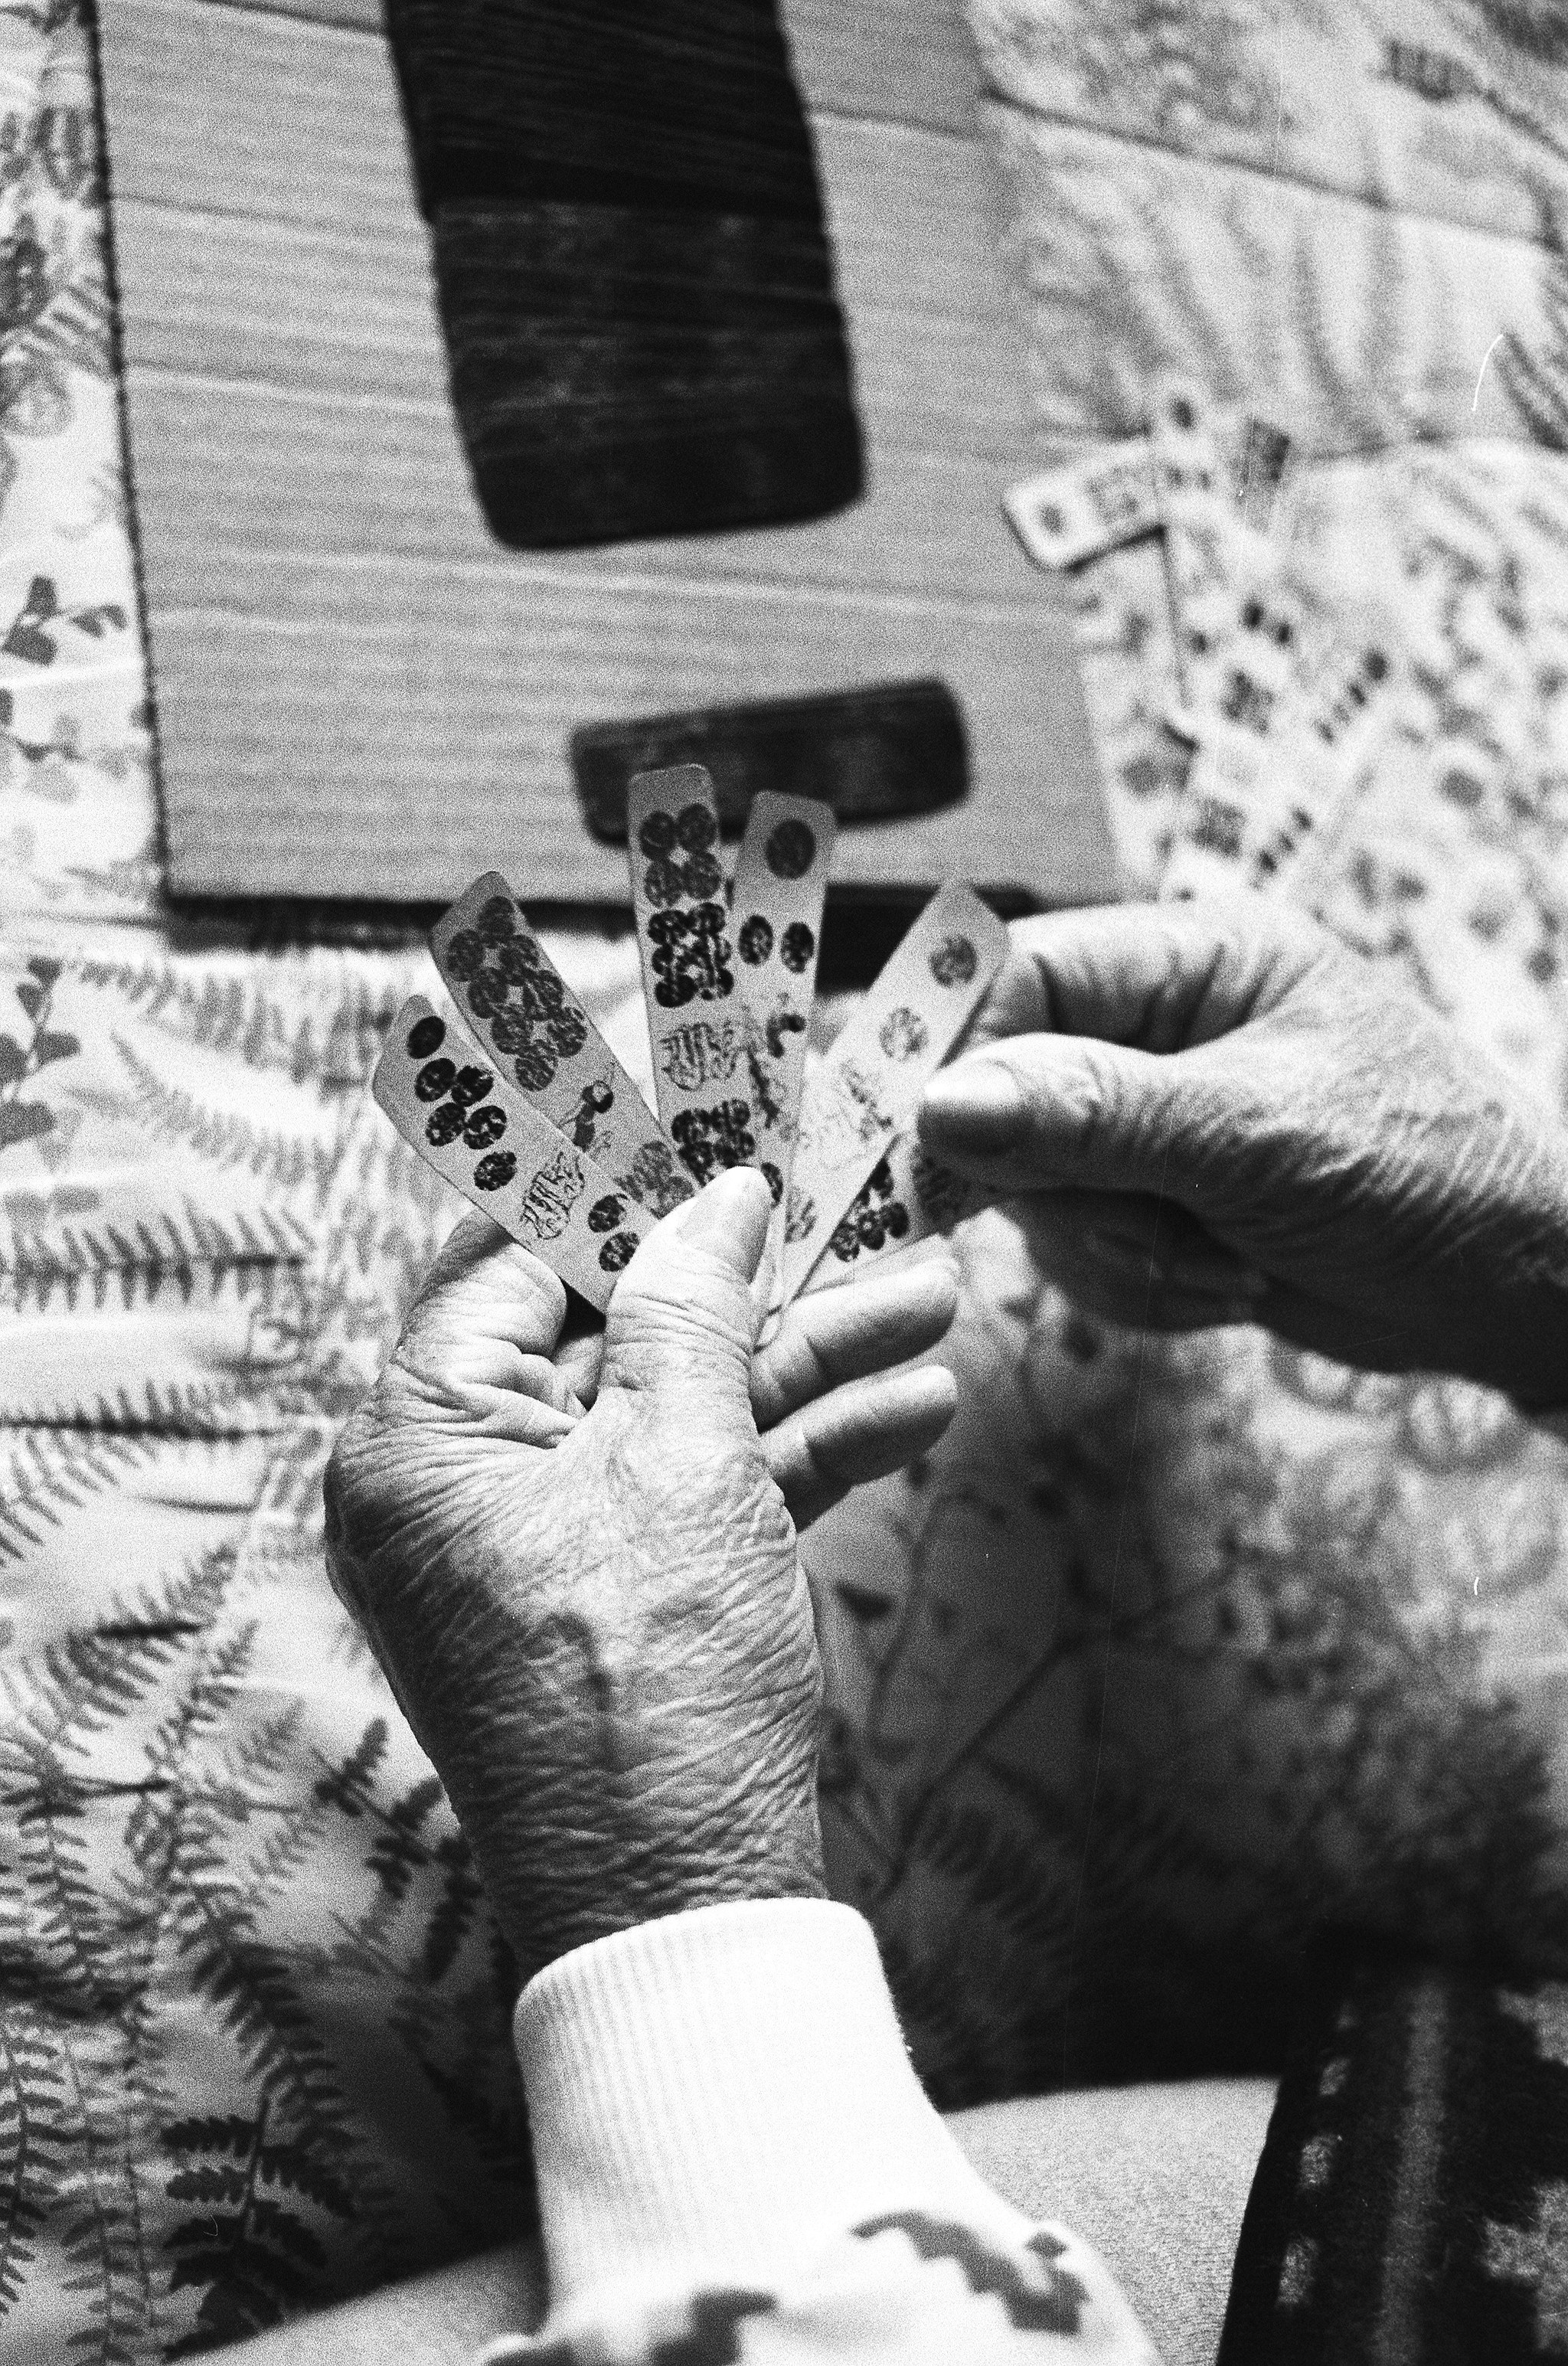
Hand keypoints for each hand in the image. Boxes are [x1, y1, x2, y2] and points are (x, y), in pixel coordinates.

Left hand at [323, 1170, 957, 1980]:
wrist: (686, 1909)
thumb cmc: (655, 1686)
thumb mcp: (684, 1458)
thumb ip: (692, 1304)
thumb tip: (715, 1189)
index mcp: (420, 1434)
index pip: (507, 1252)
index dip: (609, 1169)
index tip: (687, 1093)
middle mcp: (462, 1481)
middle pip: (614, 1327)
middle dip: (750, 1272)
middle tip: (840, 1187)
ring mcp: (546, 1540)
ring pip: (680, 1407)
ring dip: (807, 1358)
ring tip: (932, 1298)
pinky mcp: (622, 1593)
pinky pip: (702, 1489)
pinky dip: (799, 1450)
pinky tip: (914, 1402)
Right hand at [918, 899, 1567, 1405]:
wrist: (1515, 1293)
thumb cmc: (1427, 1171)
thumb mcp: (1255, 1134)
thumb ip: (1093, 1114)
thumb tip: (940, 1104)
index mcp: (1195, 957)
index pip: (1021, 973)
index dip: (959, 1052)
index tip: (925, 1142)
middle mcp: (1161, 1028)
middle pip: (1008, 1092)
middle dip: (1070, 1185)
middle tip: (1151, 1226)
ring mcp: (1154, 1122)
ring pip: (1036, 1188)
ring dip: (1118, 1247)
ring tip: (1225, 1260)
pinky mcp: (1158, 1203)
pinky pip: (1079, 1249)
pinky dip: (1142, 1285)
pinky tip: (1231, 1284)